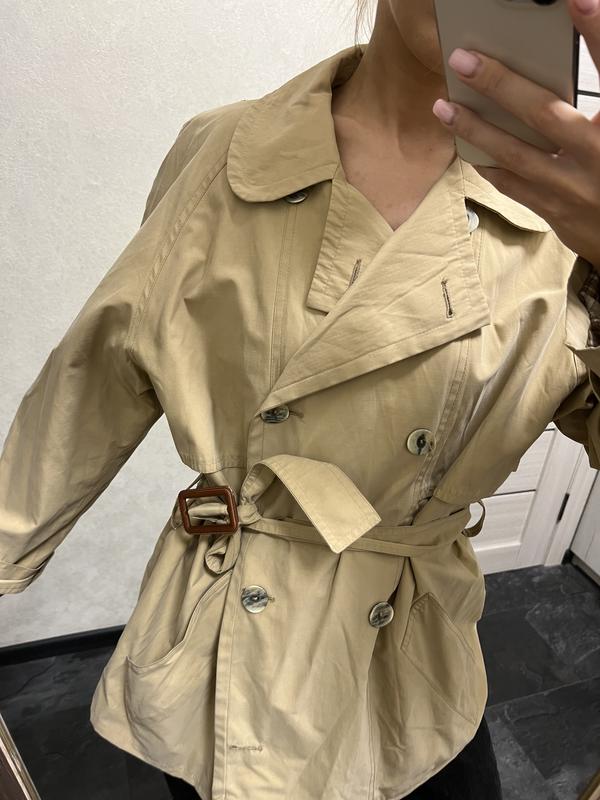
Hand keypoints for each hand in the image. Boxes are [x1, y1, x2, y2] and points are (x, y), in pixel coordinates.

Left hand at [431, 0, 599, 272]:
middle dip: (499, 83)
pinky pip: (513, 185)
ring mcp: (573, 189)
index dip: (596, 31)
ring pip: (515, 155)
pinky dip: (488, 164)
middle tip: (463, 60)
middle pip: (542, 113)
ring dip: (475, 129)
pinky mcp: (557, 213)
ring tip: (443, 106)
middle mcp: (598, 157)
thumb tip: (582, 37)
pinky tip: (466, 146)